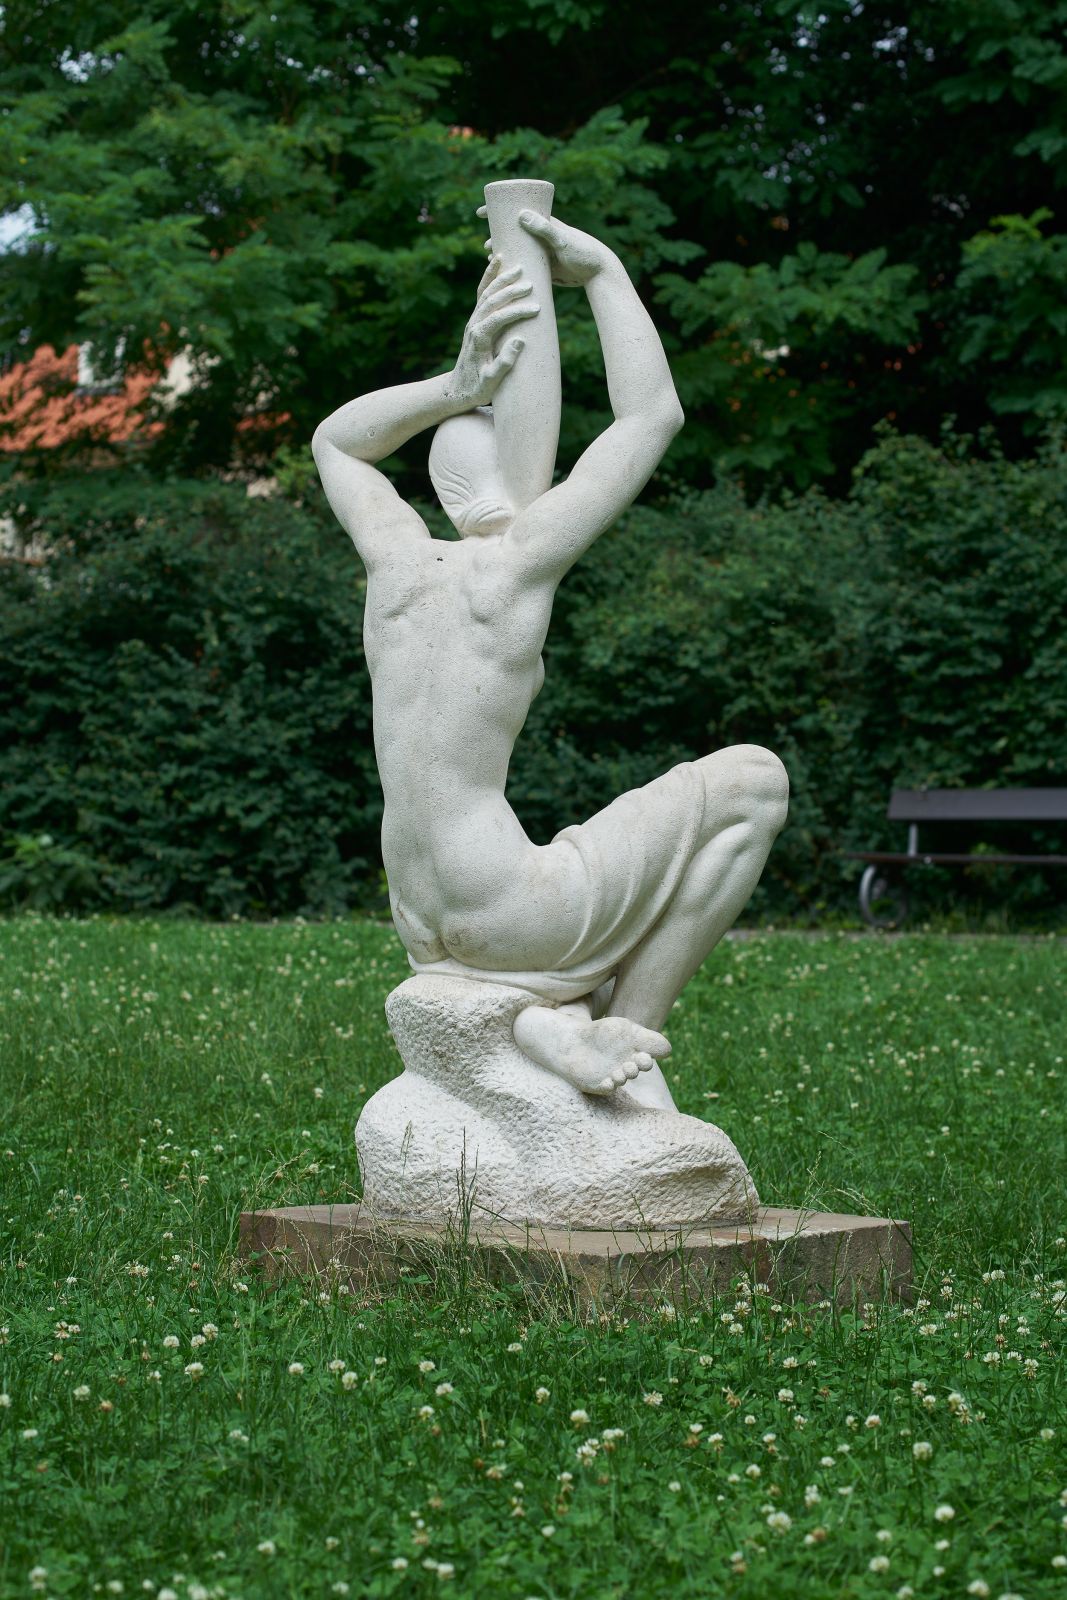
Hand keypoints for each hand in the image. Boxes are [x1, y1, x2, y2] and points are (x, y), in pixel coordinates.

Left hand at [447, 255, 537, 406]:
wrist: (458, 389)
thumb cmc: (476, 389)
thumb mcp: (491, 383)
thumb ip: (503, 364)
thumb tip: (519, 341)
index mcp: (478, 338)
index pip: (498, 318)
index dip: (517, 312)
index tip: (536, 309)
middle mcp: (473, 325)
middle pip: (492, 300)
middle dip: (511, 291)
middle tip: (531, 285)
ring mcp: (473, 320)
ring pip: (487, 293)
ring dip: (503, 279)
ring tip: (520, 267)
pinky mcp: (476, 319)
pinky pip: (482, 293)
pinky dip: (490, 276)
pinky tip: (499, 262)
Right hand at [476, 205, 614, 286]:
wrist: (599, 272)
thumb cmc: (584, 252)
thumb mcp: (562, 240)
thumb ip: (545, 228)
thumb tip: (521, 215)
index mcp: (544, 222)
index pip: (515, 211)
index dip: (496, 211)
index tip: (480, 213)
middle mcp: (541, 235)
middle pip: (513, 232)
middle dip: (498, 237)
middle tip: (487, 246)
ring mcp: (542, 251)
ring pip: (518, 251)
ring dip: (504, 255)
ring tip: (493, 262)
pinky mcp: (546, 267)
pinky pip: (526, 266)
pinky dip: (514, 269)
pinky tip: (505, 276)